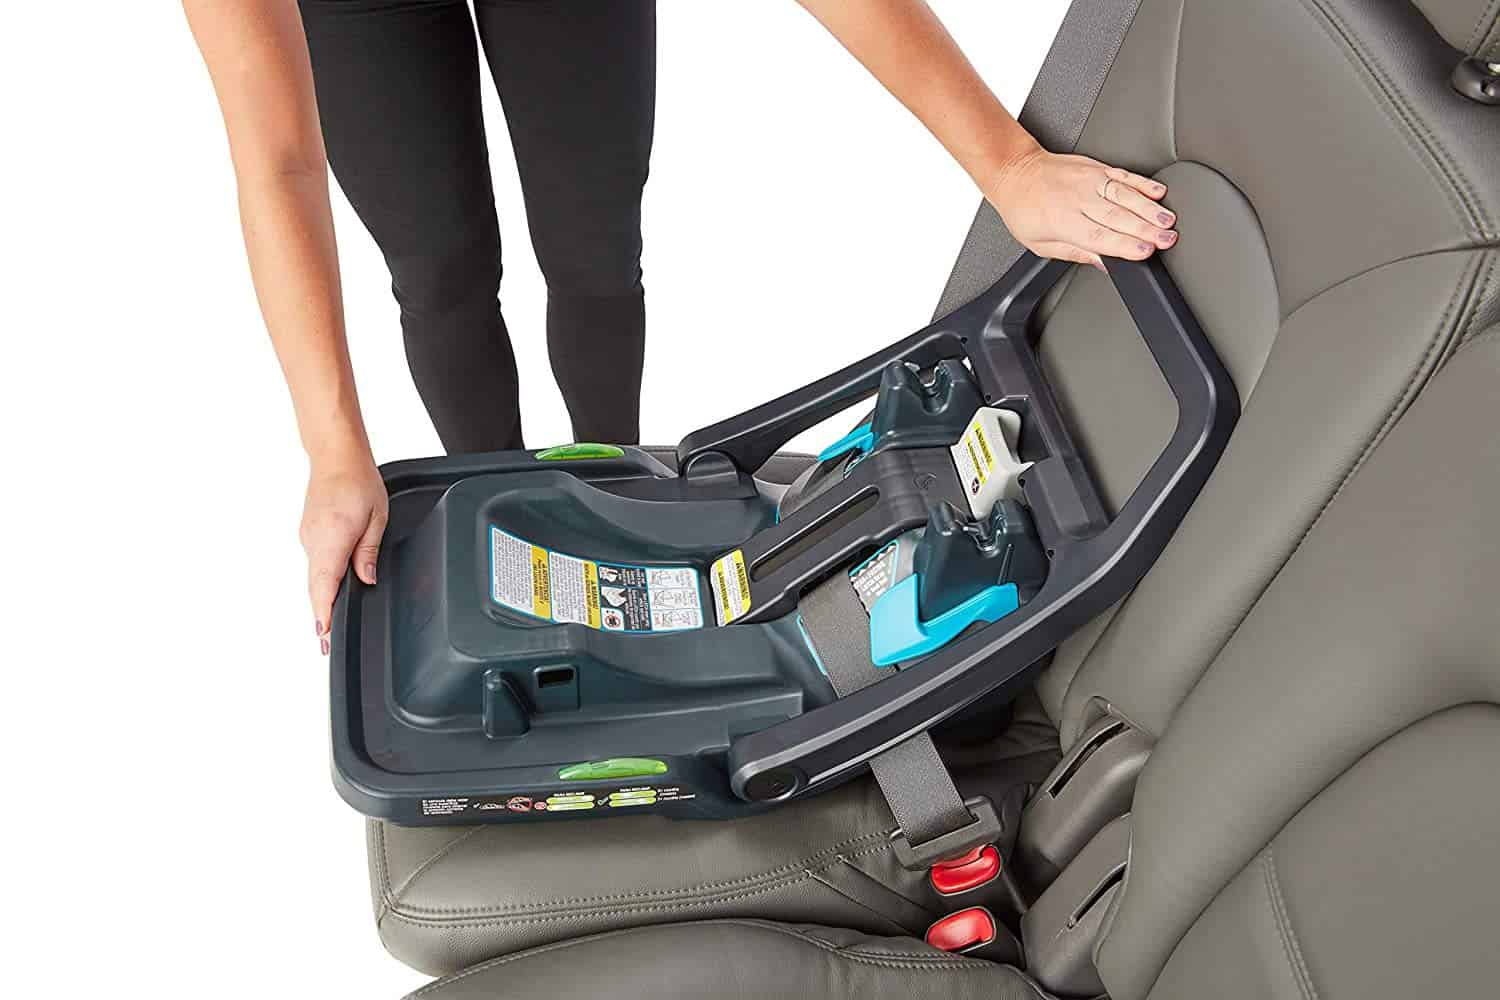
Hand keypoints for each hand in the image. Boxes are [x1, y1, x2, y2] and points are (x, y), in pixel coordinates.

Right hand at [302, 457, 387, 654]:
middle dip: (322, 614)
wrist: (336, 459)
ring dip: (322, 598)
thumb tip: (366, 579)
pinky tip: (330, 592)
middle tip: (326, 643)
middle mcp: (314, 541)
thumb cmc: (358, 482)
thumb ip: (369, 551)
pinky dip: (322, 580)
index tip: (324, 635)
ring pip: (315, 576)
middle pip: (317, 586)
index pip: (325, 584)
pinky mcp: (309, 534)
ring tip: (328, 626)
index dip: (324, 612)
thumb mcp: (377, 517)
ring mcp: (308, 538)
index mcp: (333, 537)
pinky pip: (316, 564)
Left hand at [984, 147, 1176, 270]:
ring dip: (1150, 208)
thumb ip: (1075, 254)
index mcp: (1063, 222)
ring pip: (1125, 195)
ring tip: (1168, 219)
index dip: (1126, 245)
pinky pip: (1123, 175)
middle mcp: (1078, 199)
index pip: (1100, 237)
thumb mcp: (1040, 244)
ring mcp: (1089, 181)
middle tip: (1168, 238)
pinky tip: (1158, 191)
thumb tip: (1104, 264)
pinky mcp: (1096, 167)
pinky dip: (1142, 183)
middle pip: (1119, 217)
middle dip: (1147, 229)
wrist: (1015, 171)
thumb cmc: (1024, 209)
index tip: (1147, 251)